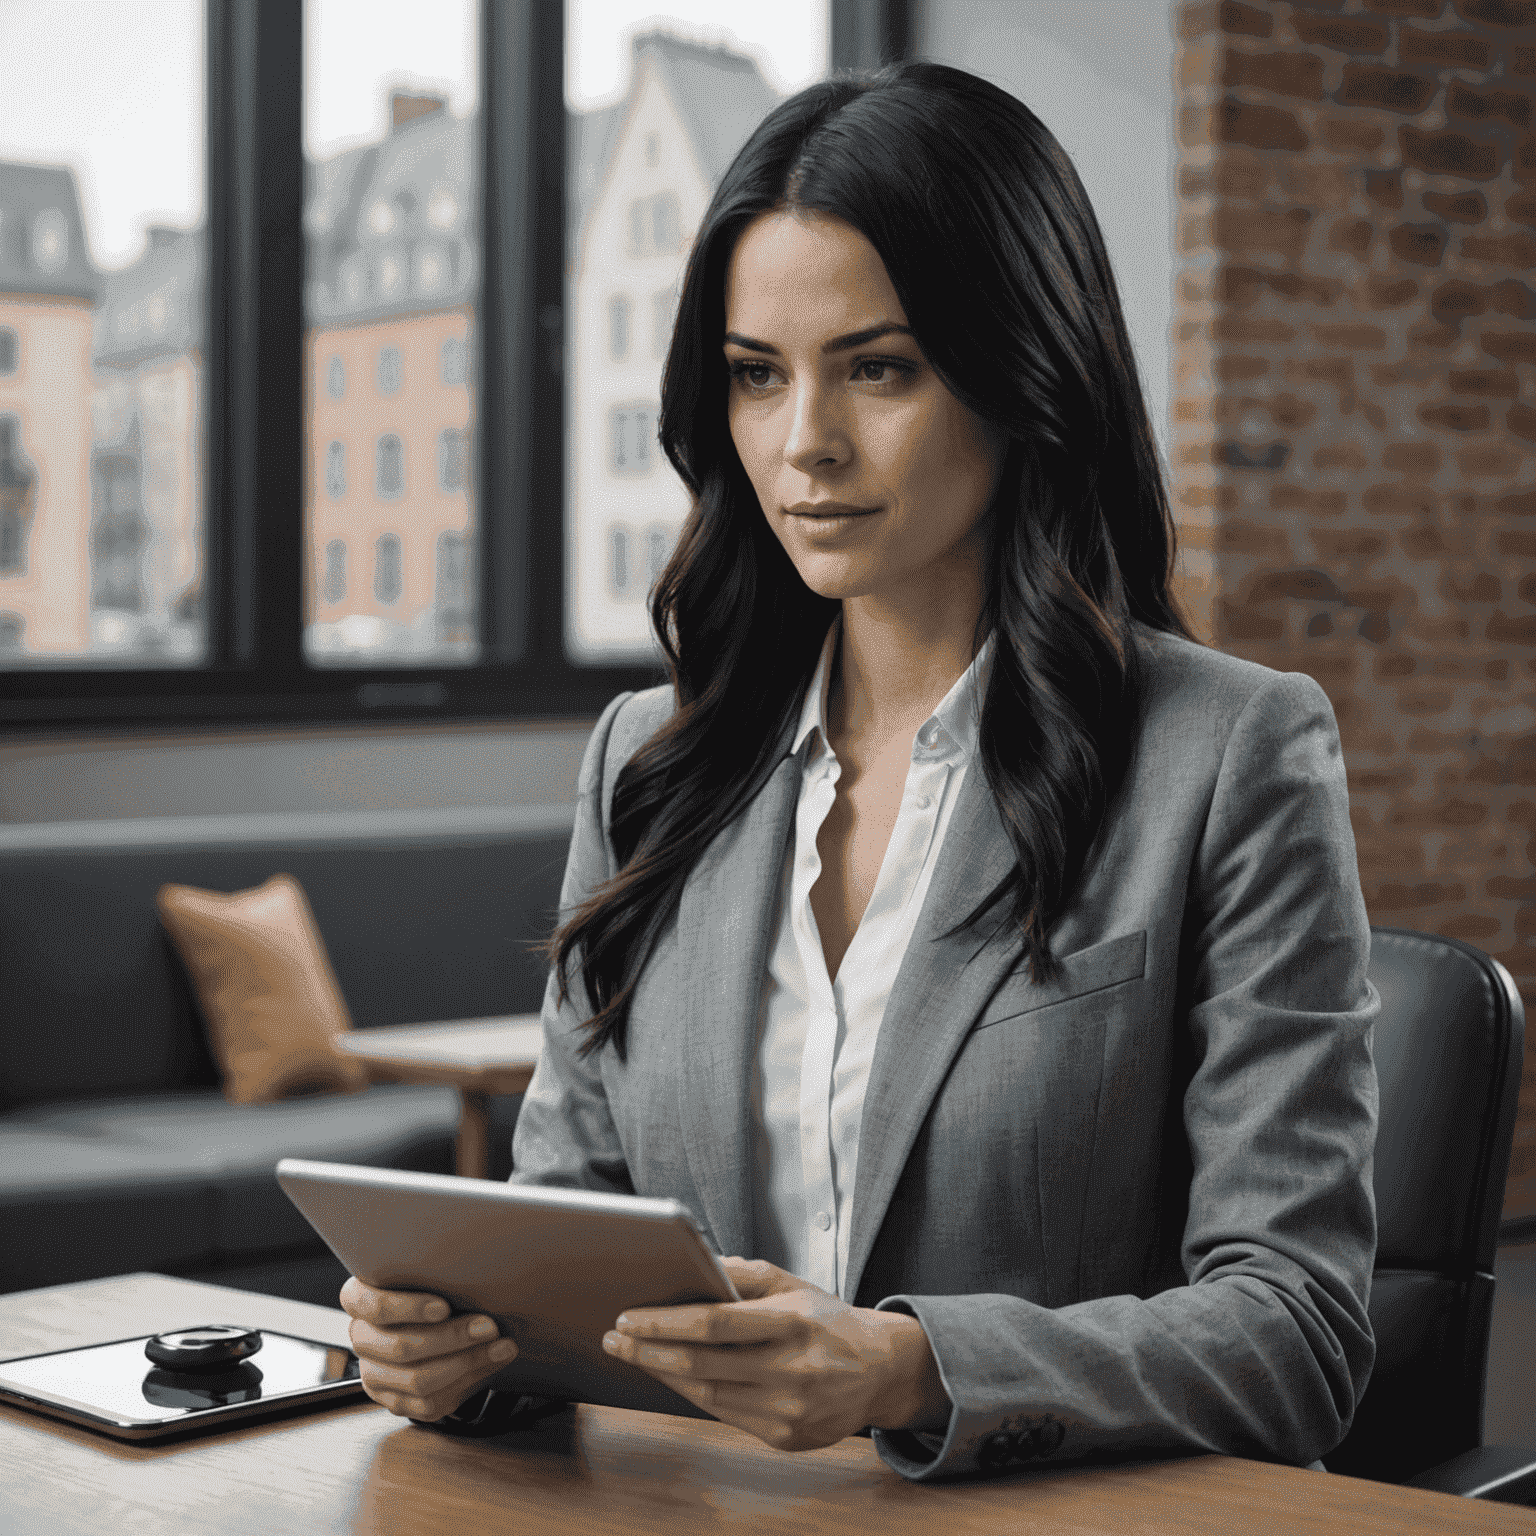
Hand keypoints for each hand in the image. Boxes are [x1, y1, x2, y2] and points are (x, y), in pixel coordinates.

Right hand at [339, 1276, 517, 1420]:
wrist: (434, 1329)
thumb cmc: (433, 1291)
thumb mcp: (430, 1275)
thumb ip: (440, 1274)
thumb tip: (483, 1271)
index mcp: (358, 1301)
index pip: (374, 1307)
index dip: (408, 1309)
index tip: (445, 1307)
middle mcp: (362, 1339)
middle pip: (402, 1348)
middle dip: (452, 1338)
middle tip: (488, 1326)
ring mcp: (374, 1375)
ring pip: (417, 1380)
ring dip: (466, 1362)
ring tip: (500, 1346)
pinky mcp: (395, 1401)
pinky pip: (429, 1403)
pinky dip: (467, 1382)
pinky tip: (491, 1362)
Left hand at [601, 1257, 948, 1451]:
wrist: (880, 1370)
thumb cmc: (827, 1320)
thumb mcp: (794, 1284)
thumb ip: (744, 1274)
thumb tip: (694, 1266)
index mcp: (794, 1323)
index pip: (716, 1323)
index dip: (666, 1323)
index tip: (628, 1317)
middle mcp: (793, 1370)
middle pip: (703, 1365)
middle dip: (650, 1352)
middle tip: (616, 1339)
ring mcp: (790, 1410)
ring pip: (708, 1395)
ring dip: (663, 1375)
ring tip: (635, 1355)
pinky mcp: (786, 1437)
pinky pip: (725, 1415)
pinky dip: (693, 1394)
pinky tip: (673, 1377)